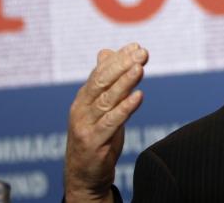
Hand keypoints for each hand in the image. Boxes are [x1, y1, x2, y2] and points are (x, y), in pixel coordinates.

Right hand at [65, 43, 148, 201]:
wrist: (84, 177)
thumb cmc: (96, 139)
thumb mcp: (100, 109)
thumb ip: (106, 83)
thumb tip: (106, 52)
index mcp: (83, 99)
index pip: (100, 73)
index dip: (118, 59)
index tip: (136, 46)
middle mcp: (81, 109)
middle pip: (102, 82)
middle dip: (123, 65)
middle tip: (142, 53)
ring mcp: (85, 126)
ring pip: (107, 100)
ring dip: (124, 82)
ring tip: (139, 68)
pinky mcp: (93, 143)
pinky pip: (111, 123)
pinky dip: (124, 109)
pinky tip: (138, 96)